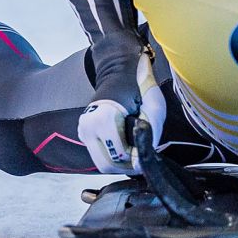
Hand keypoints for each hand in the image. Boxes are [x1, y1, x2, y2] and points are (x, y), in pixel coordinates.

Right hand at [78, 49, 165, 174]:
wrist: (118, 73)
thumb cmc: (138, 87)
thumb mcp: (154, 105)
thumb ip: (152, 132)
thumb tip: (142, 158)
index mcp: (103, 120)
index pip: (120, 157)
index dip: (136, 159)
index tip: (145, 150)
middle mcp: (88, 127)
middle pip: (108, 165)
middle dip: (126, 165)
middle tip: (140, 155)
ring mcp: (83, 130)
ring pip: (101, 163)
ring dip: (119, 162)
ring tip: (133, 151)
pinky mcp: (83, 133)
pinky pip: (98, 155)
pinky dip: (111, 156)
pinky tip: (123, 144)